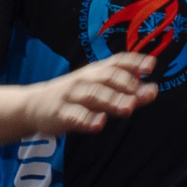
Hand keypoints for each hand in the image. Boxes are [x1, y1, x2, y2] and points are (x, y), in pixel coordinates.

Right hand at [24, 53, 155, 136]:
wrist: (34, 105)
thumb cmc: (74, 97)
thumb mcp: (98, 91)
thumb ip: (125, 92)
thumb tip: (153, 90)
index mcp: (95, 72)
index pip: (116, 62)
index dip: (134, 62)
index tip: (151, 66)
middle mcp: (84, 80)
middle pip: (107, 78)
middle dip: (126, 84)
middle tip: (146, 93)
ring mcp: (71, 96)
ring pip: (93, 96)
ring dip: (112, 101)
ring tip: (129, 108)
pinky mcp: (60, 114)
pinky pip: (74, 116)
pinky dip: (87, 120)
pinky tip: (99, 124)